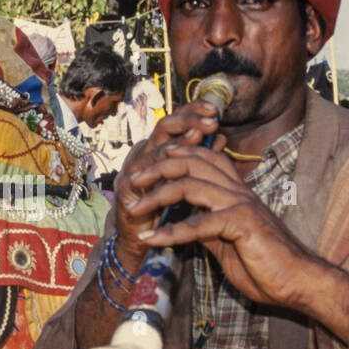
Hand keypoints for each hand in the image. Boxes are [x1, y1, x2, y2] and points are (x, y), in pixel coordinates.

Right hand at [110, 99, 222, 272]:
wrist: (143, 240)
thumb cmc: (167, 210)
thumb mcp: (188, 180)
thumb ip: (202, 158)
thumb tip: (221, 136)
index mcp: (161, 149)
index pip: (177, 122)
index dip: (193, 111)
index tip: (214, 108)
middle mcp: (146, 153)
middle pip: (165, 125)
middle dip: (188, 119)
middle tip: (210, 119)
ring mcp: (134, 169)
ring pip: (156, 145)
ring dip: (179, 138)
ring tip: (199, 133)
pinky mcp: (127, 187)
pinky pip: (144, 172)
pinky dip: (162, 165)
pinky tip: (177, 162)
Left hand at [124, 141, 348, 337]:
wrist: (298, 282)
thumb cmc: (266, 264)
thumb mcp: (227, 241)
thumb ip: (206, 226)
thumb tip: (183, 222)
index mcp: (236, 191)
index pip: (204, 159)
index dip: (175, 155)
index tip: (148, 165)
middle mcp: (238, 191)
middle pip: (193, 162)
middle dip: (158, 167)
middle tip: (132, 181)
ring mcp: (241, 205)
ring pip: (191, 185)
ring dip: (157, 196)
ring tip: (134, 210)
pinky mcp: (242, 225)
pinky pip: (199, 224)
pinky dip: (171, 232)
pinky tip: (151, 239)